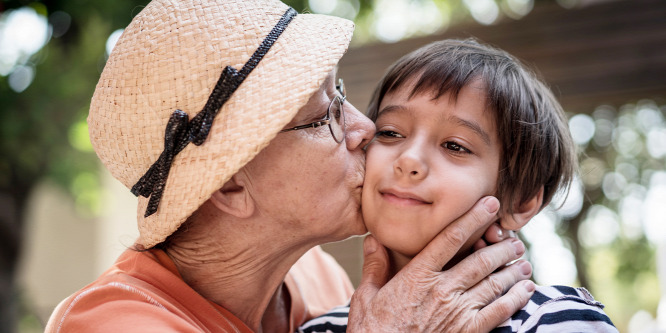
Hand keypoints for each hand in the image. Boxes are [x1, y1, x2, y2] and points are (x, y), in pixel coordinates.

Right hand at [348, 196, 534, 331]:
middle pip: (480, 260)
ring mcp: (457, 312)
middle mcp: (442, 290)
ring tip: (523, 259)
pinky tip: (526, 289)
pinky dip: (516, 299)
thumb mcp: (366, 296)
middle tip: (514, 238)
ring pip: (493, 283)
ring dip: (511, 269)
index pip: (450, 238)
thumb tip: (373, 238)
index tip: (489, 204)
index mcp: (418, 276)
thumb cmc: (373, 330)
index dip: (473, 218)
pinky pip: (498, 312)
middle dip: (500, 246)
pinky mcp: (466, 332)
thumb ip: (375, 266)